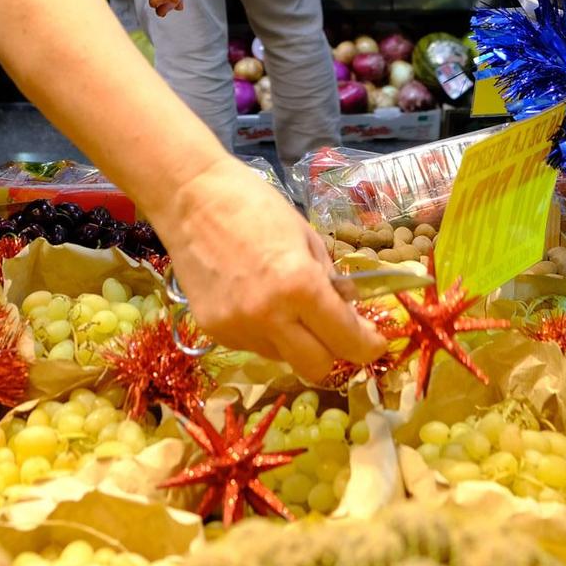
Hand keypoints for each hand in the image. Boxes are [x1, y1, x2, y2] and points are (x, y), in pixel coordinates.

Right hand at [154, 157, 387, 381]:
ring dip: (294, 339)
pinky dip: (263, 330)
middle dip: (333, 353)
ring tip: (282, 301)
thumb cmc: (254, 204)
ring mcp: (237, 328)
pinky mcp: (213, 330)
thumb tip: (347, 310)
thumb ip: (328, 280)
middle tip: (335, 331)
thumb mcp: (306, 236)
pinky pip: (253, 344)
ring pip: (283, 357)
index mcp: (300, 286)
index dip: (368, 345)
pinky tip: (252, 298)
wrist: (190, 197)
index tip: (375, 342)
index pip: (347, 339)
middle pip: (316, 368)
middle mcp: (269, 317)